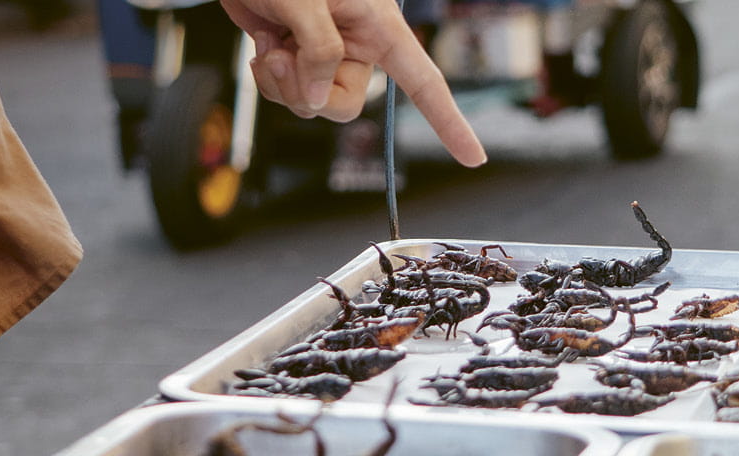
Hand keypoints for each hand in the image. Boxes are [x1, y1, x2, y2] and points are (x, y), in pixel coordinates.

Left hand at [220, 0, 486, 166]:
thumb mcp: (306, 2)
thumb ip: (319, 52)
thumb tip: (319, 100)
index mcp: (378, 27)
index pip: (424, 82)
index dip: (450, 121)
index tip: (474, 158)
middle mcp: (357, 45)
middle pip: (348, 105)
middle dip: (310, 93)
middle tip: (284, 58)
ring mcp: (326, 54)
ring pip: (314, 105)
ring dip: (284, 85)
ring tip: (271, 46)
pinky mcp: (298, 59)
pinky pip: (289, 94)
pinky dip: (270, 79)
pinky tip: (264, 47)